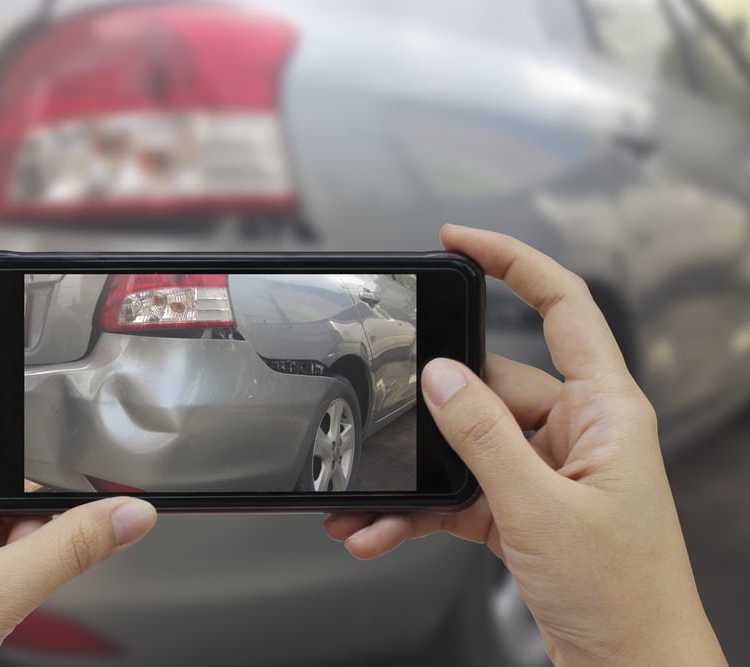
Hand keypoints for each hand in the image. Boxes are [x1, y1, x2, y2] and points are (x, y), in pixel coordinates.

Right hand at [325, 225, 725, 665]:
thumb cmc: (623, 596)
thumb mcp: (540, 507)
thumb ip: (484, 436)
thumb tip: (441, 376)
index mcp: (605, 410)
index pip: (563, 304)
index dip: (512, 261)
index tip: (457, 241)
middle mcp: (576, 431)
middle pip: (489, 384)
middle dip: (428, 408)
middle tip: (380, 413)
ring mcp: (544, 470)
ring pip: (463, 445)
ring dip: (414, 473)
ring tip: (366, 502)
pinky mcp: (520, 507)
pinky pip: (458, 492)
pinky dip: (418, 511)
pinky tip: (382, 530)